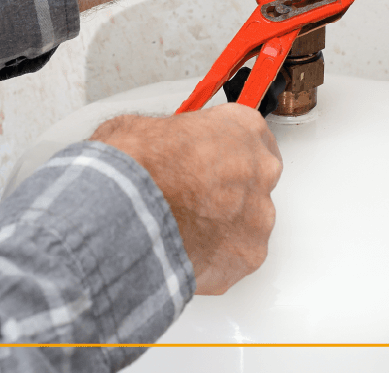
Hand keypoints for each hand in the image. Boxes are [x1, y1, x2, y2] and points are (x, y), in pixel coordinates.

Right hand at [91, 104, 282, 294]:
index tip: (207, 161)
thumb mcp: (142, 128)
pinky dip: (212, 260)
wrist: (127, 210)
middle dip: (225, 192)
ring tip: (181, 228)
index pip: (249, 137)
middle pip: (251, 182)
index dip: (223, 153)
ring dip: (219, 227)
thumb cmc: (137, 167)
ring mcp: (258, 217)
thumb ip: (169, 138)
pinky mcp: (247, 257)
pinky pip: (233, 259)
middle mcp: (261, 171)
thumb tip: (153, 151)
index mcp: (243, 129)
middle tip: (190, 197)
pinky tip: (183, 251)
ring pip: (246, 224)